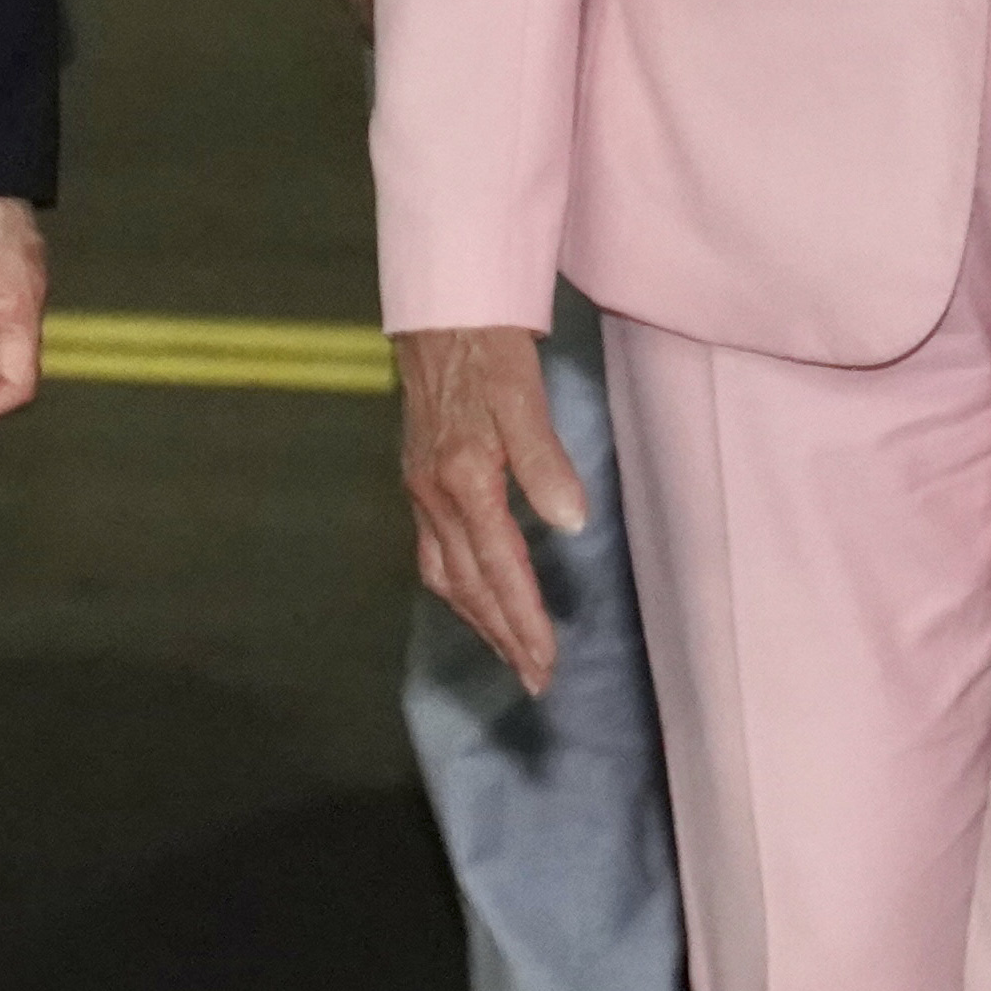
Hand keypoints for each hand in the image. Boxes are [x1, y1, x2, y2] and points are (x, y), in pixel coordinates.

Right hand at [398, 323, 586, 691]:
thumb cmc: (486, 346)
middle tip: (536, 681)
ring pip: (446, 576)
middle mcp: (434, 494)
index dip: (524, 622)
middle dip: (503, 637)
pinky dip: (459, 588)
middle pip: (470, 586)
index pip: (499, 569)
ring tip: (510, 652)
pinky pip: (435, 553)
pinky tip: (476, 594)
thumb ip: (544, 462)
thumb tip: (571, 525)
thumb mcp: (522, 395)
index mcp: (462, 479)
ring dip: (479, 620)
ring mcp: (421, 489)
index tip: (546, 666)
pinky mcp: (419, 479)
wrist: (438, 309)